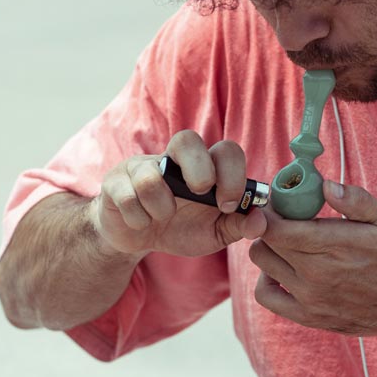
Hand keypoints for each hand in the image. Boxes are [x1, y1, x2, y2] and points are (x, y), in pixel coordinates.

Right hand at [91, 130, 267, 256]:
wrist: (137, 238)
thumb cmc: (180, 228)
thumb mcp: (214, 233)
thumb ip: (238, 226)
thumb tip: (261, 221)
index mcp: (203, 167)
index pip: (225, 151)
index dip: (233, 174)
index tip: (229, 205)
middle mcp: (173, 160)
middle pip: (186, 139)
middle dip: (198, 169)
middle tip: (199, 195)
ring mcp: (141, 167)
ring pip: (150, 175)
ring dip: (160, 206)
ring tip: (161, 218)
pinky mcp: (116, 182)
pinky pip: (127, 197)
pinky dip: (138, 218)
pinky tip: (141, 223)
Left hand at [249, 180, 376, 344]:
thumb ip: (356, 201)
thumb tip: (326, 185)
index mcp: (334, 246)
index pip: (276, 228)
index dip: (268, 212)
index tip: (277, 204)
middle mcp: (317, 274)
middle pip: (265, 244)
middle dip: (269, 226)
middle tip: (285, 220)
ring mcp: (311, 298)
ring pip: (263, 266)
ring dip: (269, 249)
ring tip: (287, 243)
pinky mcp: (310, 317)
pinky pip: (267, 297)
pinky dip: (266, 281)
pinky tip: (283, 271)